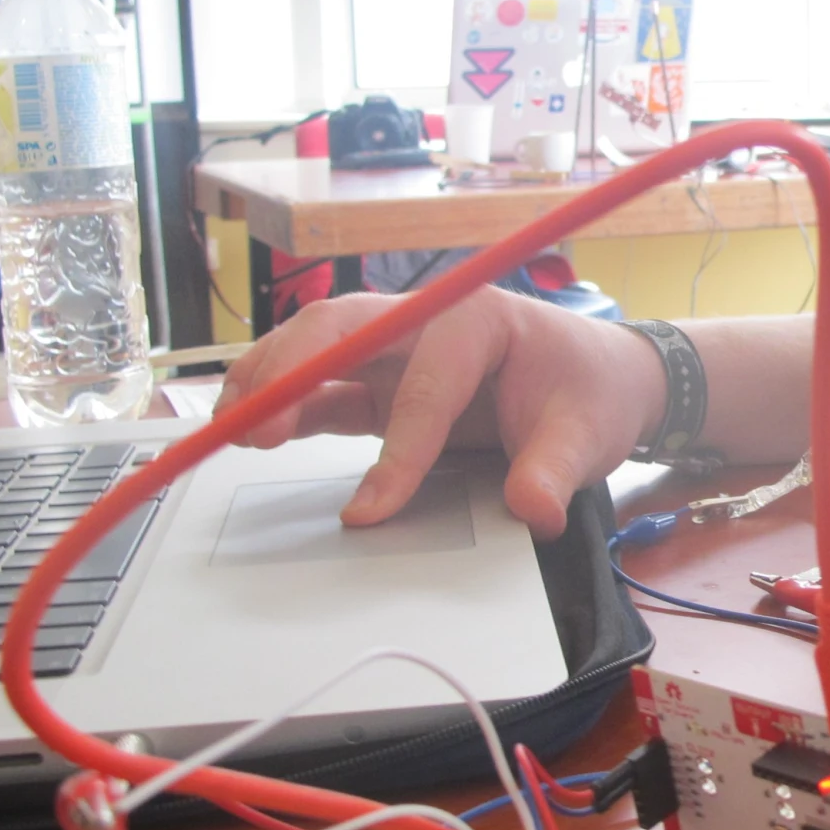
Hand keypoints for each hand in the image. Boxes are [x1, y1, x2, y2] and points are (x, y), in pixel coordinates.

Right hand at [216, 290, 666, 539]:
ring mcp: (401, 349)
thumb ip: (554, 472)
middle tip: (252, 428)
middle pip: (343, 328)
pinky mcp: (386, 381)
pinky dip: (285, 402)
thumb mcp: (586, 434)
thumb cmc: (592, 391)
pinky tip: (251, 429)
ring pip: (320, 348)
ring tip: (228, 428)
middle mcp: (429, 321)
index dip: (397, 449)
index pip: (427, 382)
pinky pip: (326, 384)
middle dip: (292, 372)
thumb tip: (533, 510)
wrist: (602, 379)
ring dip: (270, 380)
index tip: (371, 510)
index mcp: (479, 319)